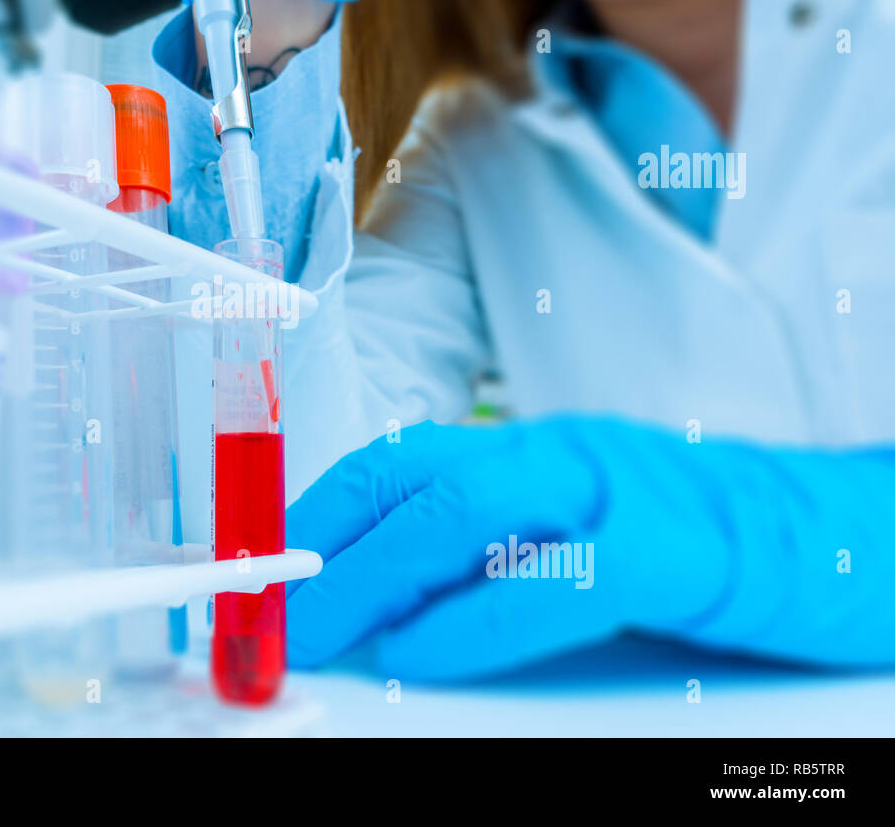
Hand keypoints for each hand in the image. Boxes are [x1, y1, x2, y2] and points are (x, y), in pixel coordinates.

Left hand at [285, 417, 739, 679]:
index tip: (264, 564)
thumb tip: (380, 601)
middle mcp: (562, 455)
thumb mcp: (574, 532)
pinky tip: (421, 650)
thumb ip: (486, 555)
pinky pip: (559, 580)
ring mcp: (618, 492)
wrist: (838, 535)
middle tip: (273, 614)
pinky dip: (477, 618)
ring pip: (468, 508)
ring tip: (319, 631)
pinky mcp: (677, 552)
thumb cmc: (692, 546)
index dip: (317, 511)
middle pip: (415, 481)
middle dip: (326, 549)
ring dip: (374, 574)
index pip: (397, 462)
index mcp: (531, 450)